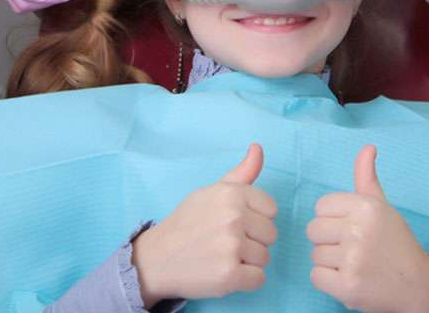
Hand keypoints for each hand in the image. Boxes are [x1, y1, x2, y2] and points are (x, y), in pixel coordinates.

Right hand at [131, 143, 277, 306]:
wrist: (157, 257)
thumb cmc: (189, 221)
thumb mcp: (213, 190)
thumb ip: (242, 172)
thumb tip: (258, 147)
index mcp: (232, 193)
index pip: (271, 209)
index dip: (256, 218)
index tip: (237, 222)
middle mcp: (233, 217)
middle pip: (271, 234)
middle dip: (254, 240)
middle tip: (227, 241)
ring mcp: (231, 247)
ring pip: (265, 257)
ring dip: (249, 261)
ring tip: (224, 256)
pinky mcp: (229, 276)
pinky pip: (259, 279)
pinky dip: (246, 281)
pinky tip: (225, 272)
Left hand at [306, 145, 428, 312]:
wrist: (418, 285)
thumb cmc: (395, 241)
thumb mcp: (381, 205)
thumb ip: (367, 176)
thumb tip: (368, 146)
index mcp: (365, 206)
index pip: (320, 206)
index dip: (332, 218)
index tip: (351, 227)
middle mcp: (358, 230)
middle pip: (313, 230)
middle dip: (328, 240)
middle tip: (352, 248)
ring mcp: (353, 259)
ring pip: (314, 254)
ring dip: (330, 262)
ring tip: (354, 264)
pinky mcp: (347, 286)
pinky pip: (315, 276)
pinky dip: (328, 281)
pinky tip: (349, 278)